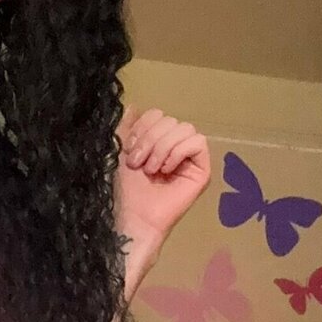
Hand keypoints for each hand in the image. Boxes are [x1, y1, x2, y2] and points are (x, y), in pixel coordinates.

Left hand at [114, 104, 211, 244]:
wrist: (134, 216)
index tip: (128, 149)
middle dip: (150, 139)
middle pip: (170, 119)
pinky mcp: (202, 169)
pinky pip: (197, 142)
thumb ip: (126, 127)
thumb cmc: (125, 189)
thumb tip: (133, 105)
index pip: (157, 114)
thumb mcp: (120, 151)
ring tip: (151, 170)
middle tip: (138, 164)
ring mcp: (189, 157)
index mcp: (156, 140)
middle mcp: (174, 145)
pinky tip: (166, 170)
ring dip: (162, 148)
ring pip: (184, 128)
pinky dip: (178, 152)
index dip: (142, 127)